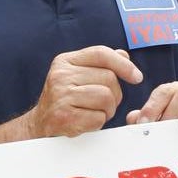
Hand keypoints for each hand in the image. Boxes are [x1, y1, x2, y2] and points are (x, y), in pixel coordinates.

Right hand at [22, 46, 142, 138]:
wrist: (40, 124)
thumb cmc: (65, 98)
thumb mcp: (77, 75)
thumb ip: (99, 63)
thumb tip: (124, 56)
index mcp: (65, 61)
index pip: (101, 54)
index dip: (123, 65)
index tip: (137, 77)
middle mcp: (61, 75)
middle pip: (108, 78)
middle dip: (115, 94)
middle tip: (104, 103)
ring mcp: (61, 96)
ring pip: (106, 98)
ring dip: (108, 110)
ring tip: (96, 112)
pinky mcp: (64, 117)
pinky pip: (98, 118)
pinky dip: (99, 122)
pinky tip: (86, 121)